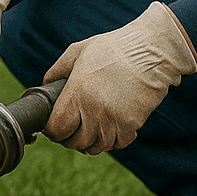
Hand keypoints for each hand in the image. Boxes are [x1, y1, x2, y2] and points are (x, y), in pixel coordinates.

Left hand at [43, 2, 196, 154]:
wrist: (151, 50)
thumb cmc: (113, 48)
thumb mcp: (78, 52)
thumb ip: (57, 71)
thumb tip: (45, 87)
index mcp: (77, 92)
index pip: (57, 129)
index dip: (53, 131)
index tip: (55, 126)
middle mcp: (94, 110)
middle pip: (75, 143)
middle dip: (70, 139)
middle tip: (72, 130)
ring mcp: (114, 119)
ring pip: (96, 147)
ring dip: (91, 142)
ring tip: (91, 130)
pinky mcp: (132, 124)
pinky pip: (117, 144)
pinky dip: (112, 141)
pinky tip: (111, 128)